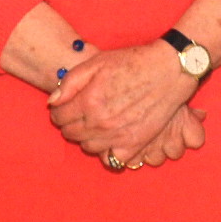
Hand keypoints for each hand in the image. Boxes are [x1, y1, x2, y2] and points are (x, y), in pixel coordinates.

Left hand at [48, 42, 197, 163]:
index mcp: (89, 100)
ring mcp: (117, 136)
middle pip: (71, 134)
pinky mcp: (134, 144)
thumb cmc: (133, 62)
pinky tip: (110, 138)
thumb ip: (70, 82)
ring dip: (86, 137)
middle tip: (79, 114)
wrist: (168, 70)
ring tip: (94, 124)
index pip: (59, 117)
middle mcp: (101, 122)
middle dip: (70, 124)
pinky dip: (106, 152)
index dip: (58, 111)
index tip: (65, 106)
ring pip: (88, 147)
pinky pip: (111, 159)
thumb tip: (52, 102)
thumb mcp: (97, 62)